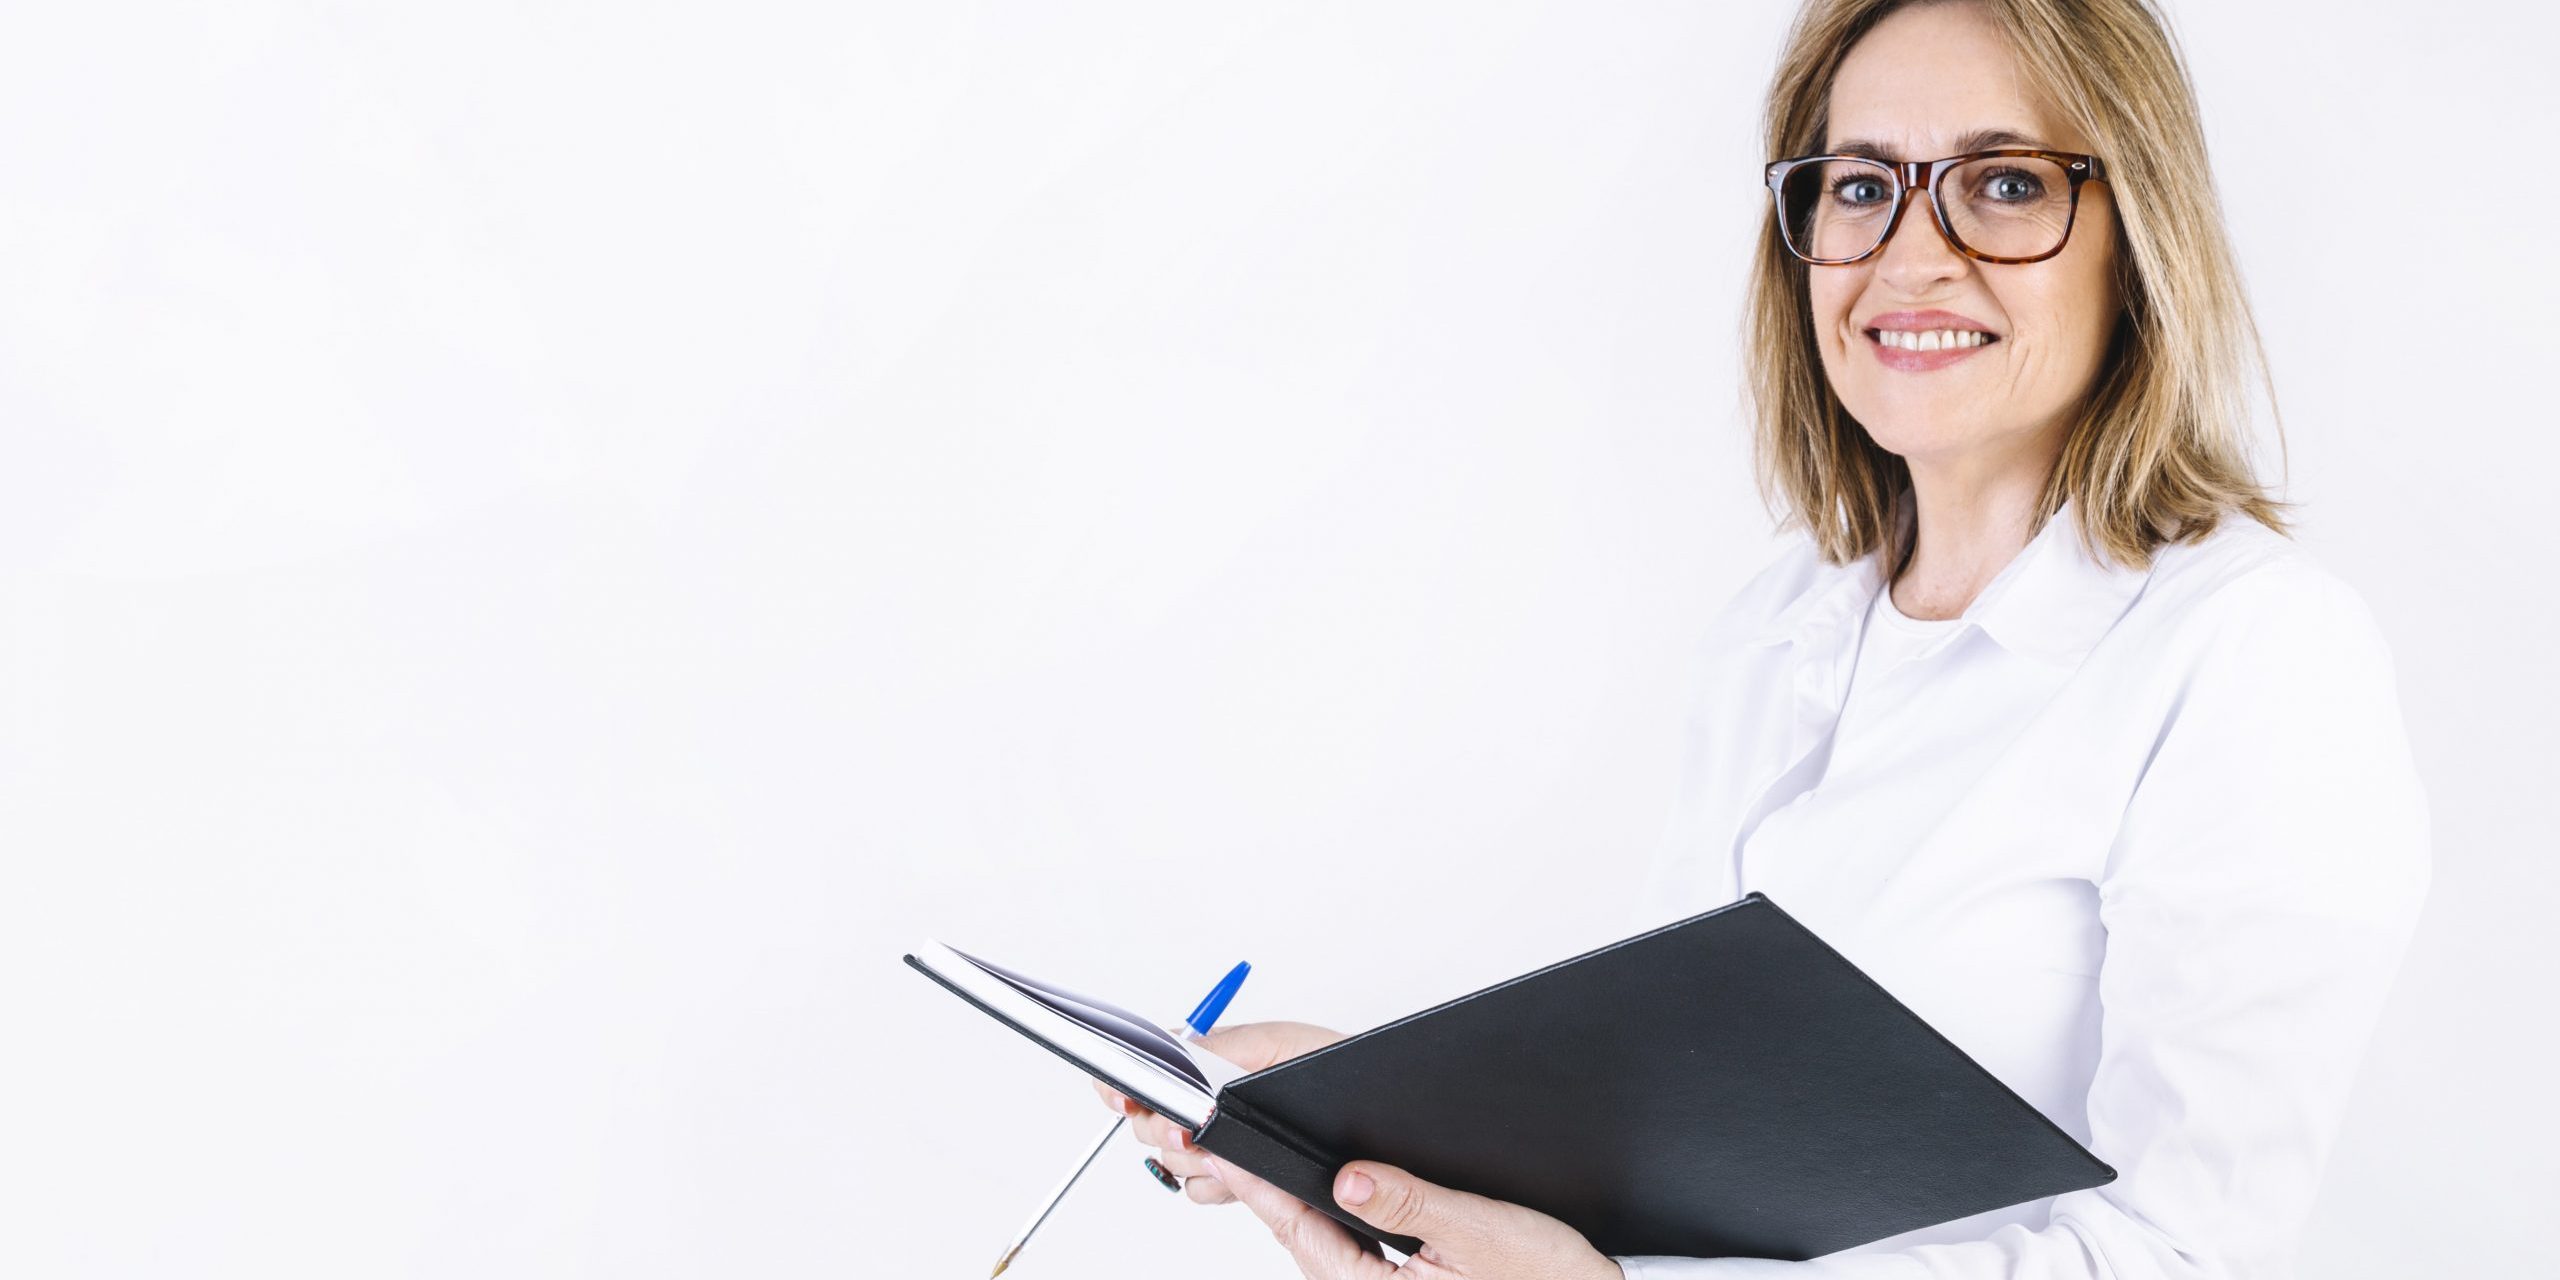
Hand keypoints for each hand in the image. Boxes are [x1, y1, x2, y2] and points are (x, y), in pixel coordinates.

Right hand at [1090, 1020, 1344, 1204]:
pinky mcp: (1246, 1172)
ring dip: (1189, 1157)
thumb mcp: (1290, 1047)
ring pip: (1175, 1156)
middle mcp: (1217, 1098)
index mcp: (1221, 1058)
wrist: (1385, 1116)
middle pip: (1153, 1115)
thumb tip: (1181, 1046)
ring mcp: (1229, 1137)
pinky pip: (1204, 1187)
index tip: (1123, 1091)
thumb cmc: (1345, 1068)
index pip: (1155, 1065)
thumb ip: (1235, 1044)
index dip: (1130, 1079)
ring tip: (1219, 1151)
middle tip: (1185, 1128)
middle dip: (1160, 1124)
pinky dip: (1214, 1185)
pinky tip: (1235, 1176)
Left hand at [1203, 1152, 1623, 1279]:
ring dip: (1292, 1203)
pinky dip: (1325, 1219)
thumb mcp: (1479, 1229)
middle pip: (1299, 1236)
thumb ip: (1409, 1201)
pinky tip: (1326, 1190)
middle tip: (1223, 1140)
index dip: (1257, 1184)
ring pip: (1319, 1244)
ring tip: (1259, 1158)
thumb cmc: (1548, 1278)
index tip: (1222, 1146)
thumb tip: (1347, 1177)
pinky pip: (1345, 1251)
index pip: (1299, 1229)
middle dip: (1262, 1190)